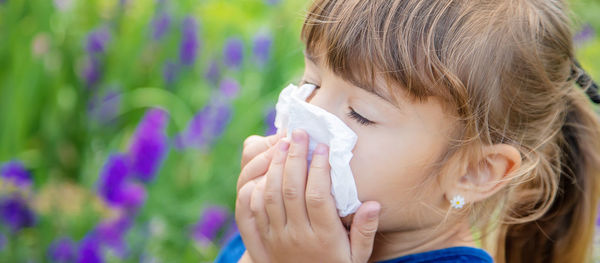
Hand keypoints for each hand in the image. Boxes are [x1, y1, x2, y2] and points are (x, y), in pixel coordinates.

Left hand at [239, 129, 381, 262]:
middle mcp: (297, 236)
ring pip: (269, 195)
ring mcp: (276, 237)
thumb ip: (364, 231)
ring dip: (275, 166)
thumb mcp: (357, 257)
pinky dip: (257, 185)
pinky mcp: (260, 239)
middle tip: (299, 133)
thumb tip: (374, 204)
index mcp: (324, 238)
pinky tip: (266, 169)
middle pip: (291, 190)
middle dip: (295, 157)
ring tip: (282, 142)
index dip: (320, 169)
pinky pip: (252, 209)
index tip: (324, 147)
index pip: (319, 196)